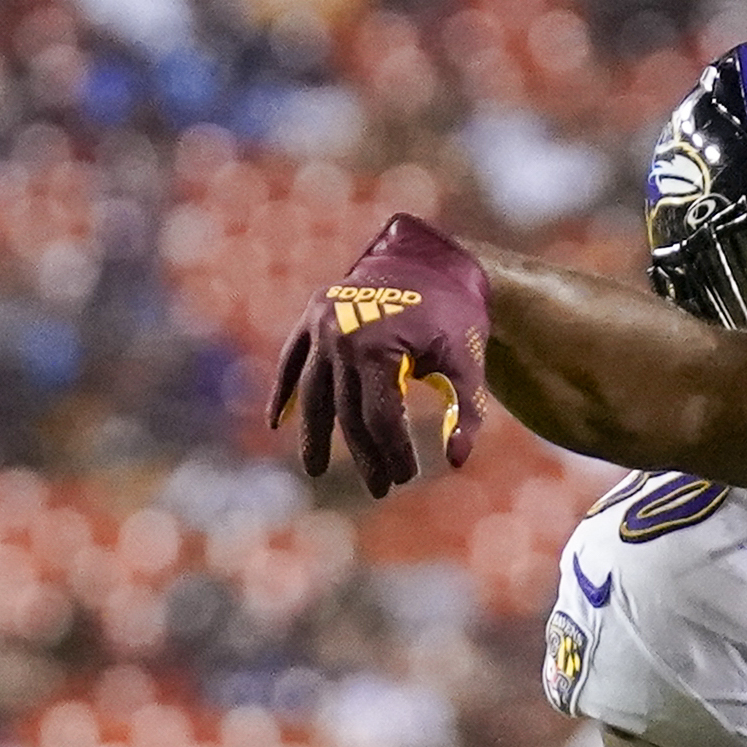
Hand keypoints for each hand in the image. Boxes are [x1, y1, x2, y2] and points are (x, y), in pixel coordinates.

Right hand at [267, 214, 492, 493]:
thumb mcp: (468, 364)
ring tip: (315, 469)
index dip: (394, 452)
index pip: (380, 417)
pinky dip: (285, 391)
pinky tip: (278, 422)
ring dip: (314, 434)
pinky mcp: (313, 315)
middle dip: (365, 454)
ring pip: (313, 393)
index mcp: (378, 347)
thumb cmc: (456, 316)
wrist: (434, 259)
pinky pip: (292, 360)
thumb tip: (456, 462)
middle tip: (381, 487)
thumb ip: (465, 412)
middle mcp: (341, 336)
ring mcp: (321, 324)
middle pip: (347, 412)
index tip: (406, 476)